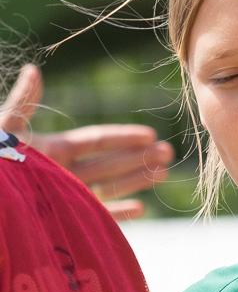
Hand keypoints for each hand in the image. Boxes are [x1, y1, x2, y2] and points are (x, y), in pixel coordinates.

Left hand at [0, 64, 174, 219]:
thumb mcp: (6, 129)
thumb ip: (23, 102)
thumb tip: (33, 69)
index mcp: (54, 150)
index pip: (97, 141)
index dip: (123, 137)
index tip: (149, 133)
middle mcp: (65, 173)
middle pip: (110, 163)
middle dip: (139, 157)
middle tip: (168, 151)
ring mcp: (67, 197)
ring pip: (110, 188)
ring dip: (137, 181)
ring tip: (163, 173)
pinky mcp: (65, 222)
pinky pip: (97, 217)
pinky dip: (118, 213)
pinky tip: (140, 208)